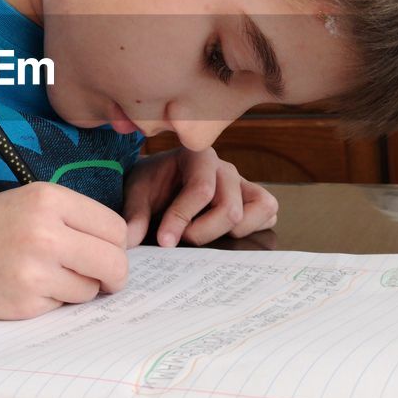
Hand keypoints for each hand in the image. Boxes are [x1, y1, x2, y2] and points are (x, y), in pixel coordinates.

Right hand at [0, 182, 128, 320]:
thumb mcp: (25, 203)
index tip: (106, 253)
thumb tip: (121, 247)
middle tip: (99, 279)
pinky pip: (63, 306)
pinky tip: (25, 290)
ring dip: (79, 289)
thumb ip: (70, 218)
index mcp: (48, 199)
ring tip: (46, 278)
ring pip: (92, 289)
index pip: (115, 228)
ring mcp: (35, 270)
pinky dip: (52, 303)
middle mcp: (45, 231)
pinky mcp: (26, 303)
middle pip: (114, 262)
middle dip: (113, 275)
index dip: (116, 246)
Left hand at [122, 147, 278, 247]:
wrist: (160, 178)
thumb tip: (129, 241)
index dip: (182, 219)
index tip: (164, 241)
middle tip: (180, 240)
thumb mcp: (137, 192)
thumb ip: (134, 215)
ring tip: (203, 233)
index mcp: (198, 156)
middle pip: (230, 208)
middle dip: (203, 232)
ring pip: (260, 209)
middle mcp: (225, 168)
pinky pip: (268, 213)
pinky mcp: (253, 198)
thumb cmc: (152, 183)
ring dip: (231, 231)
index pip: (201, 190)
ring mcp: (243, 183)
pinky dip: (252, 228)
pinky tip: (223, 233)